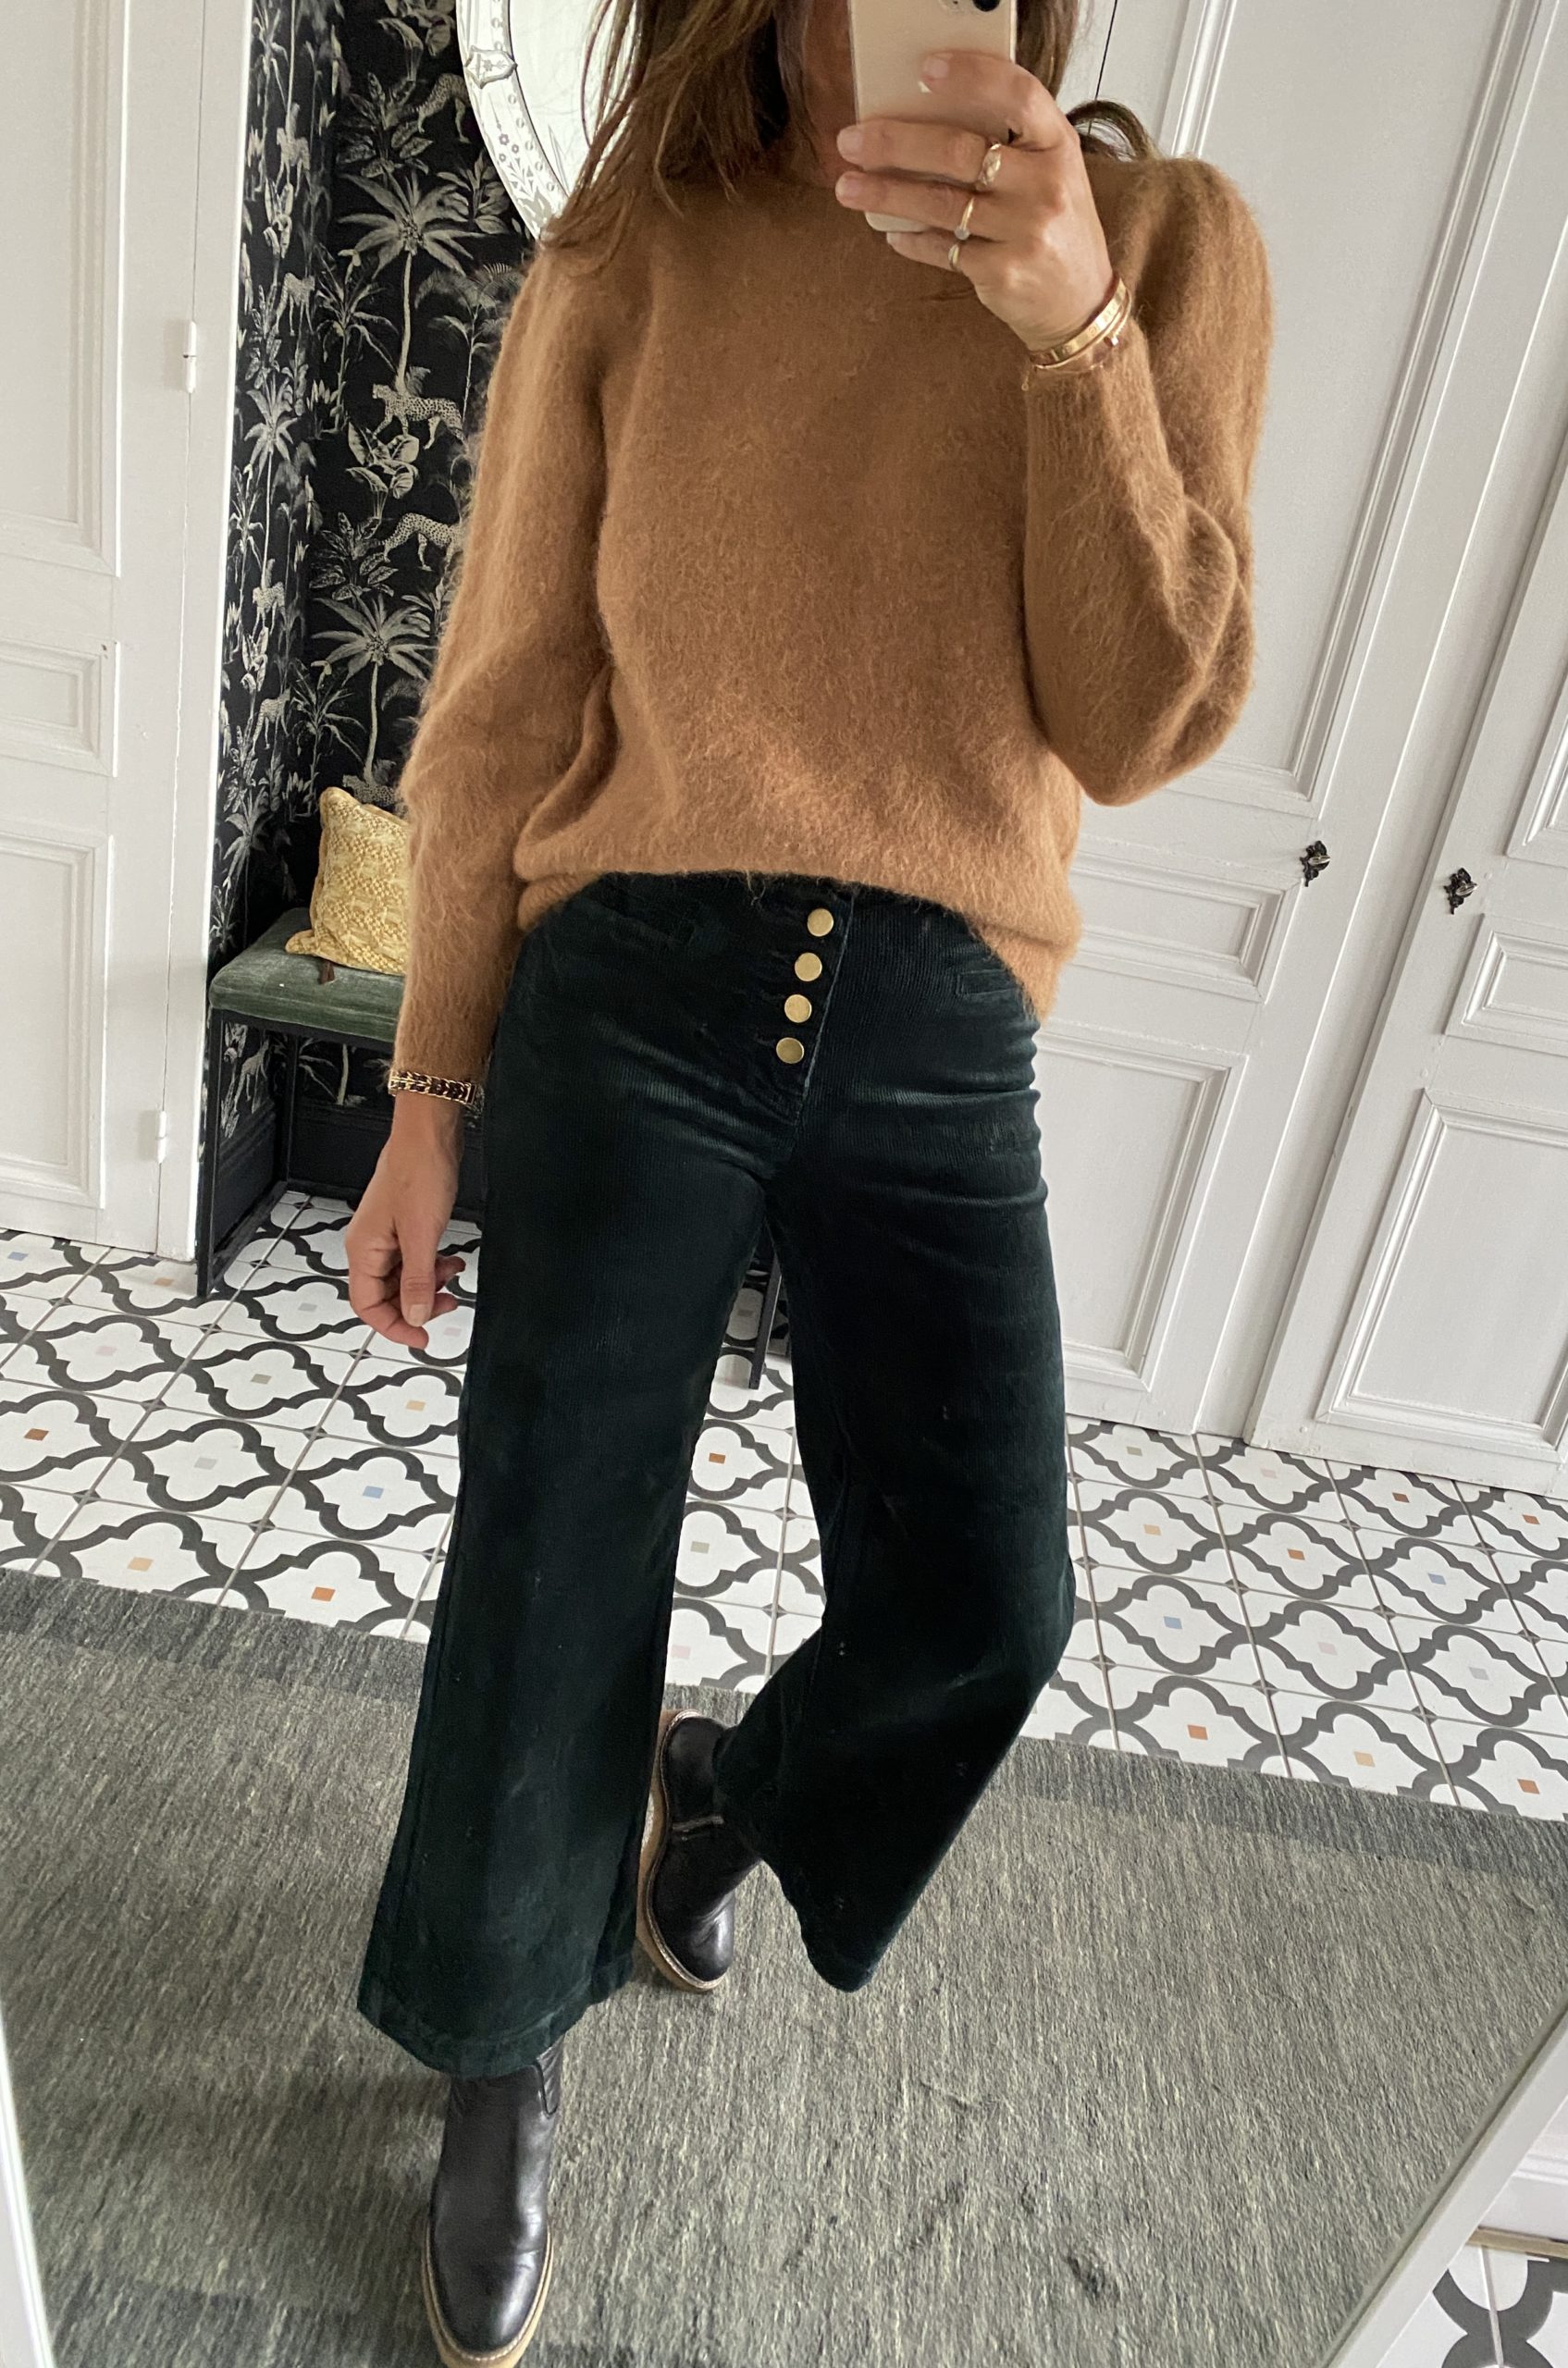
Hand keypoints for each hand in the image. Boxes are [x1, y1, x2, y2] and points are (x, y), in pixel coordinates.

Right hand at [345, 1094, 467, 1351]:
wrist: (429, 1133)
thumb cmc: (419, 1172)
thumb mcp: (422, 1235)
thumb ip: (417, 1280)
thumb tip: (415, 1316)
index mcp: (364, 1249)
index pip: (367, 1305)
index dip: (393, 1327)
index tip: (422, 1338)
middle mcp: (369, 1244)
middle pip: (384, 1294)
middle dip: (416, 1305)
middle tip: (447, 1304)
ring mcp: (386, 1234)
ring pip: (402, 1277)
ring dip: (427, 1284)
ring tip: (452, 1278)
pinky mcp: (404, 1224)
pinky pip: (413, 1258)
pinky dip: (432, 1265)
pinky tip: (450, 1260)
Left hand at [833, 53, 1116, 352]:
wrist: (1081, 303)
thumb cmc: (1056, 227)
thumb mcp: (1050, 174)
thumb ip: (1009, 145)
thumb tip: (927, 120)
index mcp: (1058, 145)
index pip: (1018, 94)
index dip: (972, 76)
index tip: (925, 71)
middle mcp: (1045, 185)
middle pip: (958, 151)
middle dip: (895, 144)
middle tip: (852, 140)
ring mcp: (1025, 231)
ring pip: (940, 203)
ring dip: (886, 193)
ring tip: (848, 186)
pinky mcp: (1002, 273)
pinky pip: (942, 249)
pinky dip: (911, 239)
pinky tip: (890, 232)